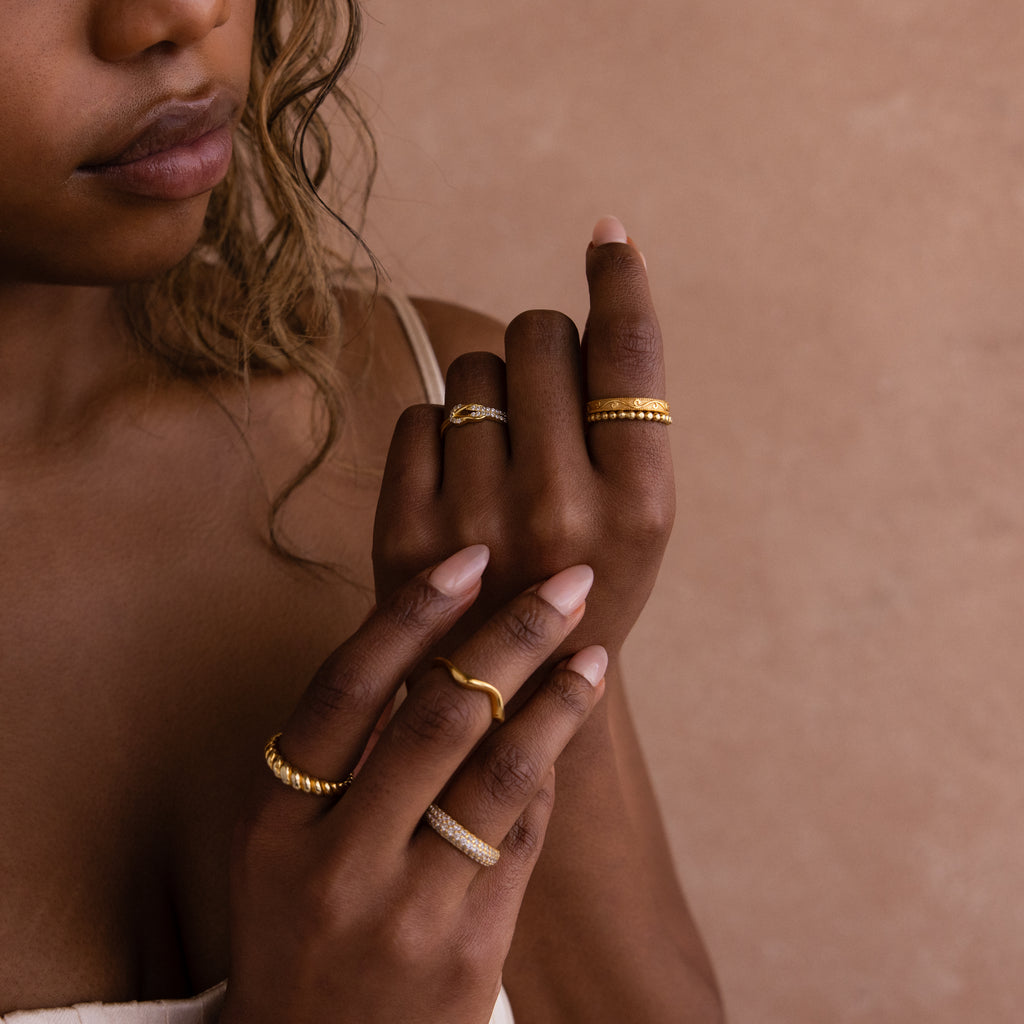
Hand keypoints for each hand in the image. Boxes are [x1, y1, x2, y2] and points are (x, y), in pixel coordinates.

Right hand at [220, 547, 605, 1023]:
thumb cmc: (301, 930)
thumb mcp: (282, 846)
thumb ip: (340, 754)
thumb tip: (425, 646)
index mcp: (275, 820)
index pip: (347, 687)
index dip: (411, 612)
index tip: (470, 558)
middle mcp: (335, 862)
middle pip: (436, 716)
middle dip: (511, 635)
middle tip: (565, 581)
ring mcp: (406, 911)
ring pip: (498, 772)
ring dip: (556, 698)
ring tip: (593, 649)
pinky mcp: (470, 951)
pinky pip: (524, 835)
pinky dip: (547, 769)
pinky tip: (567, 726)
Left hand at [373, 217, 672, 661]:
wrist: (509, 690)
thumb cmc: (585, 582)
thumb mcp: (638, 520)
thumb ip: (620, 419)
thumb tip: (593, 283)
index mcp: (640, 507)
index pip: (629, 356)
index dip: (620, 281)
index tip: (606, 236)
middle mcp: (560, 512)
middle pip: (539, 338)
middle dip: (544, 347)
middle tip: (546, 399)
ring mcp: (474, 523)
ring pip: (475, 368)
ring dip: (492, 392)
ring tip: (504, 460)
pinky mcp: (406, 533)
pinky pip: (421, 411)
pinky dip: (441, 428)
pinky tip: (459, 481)